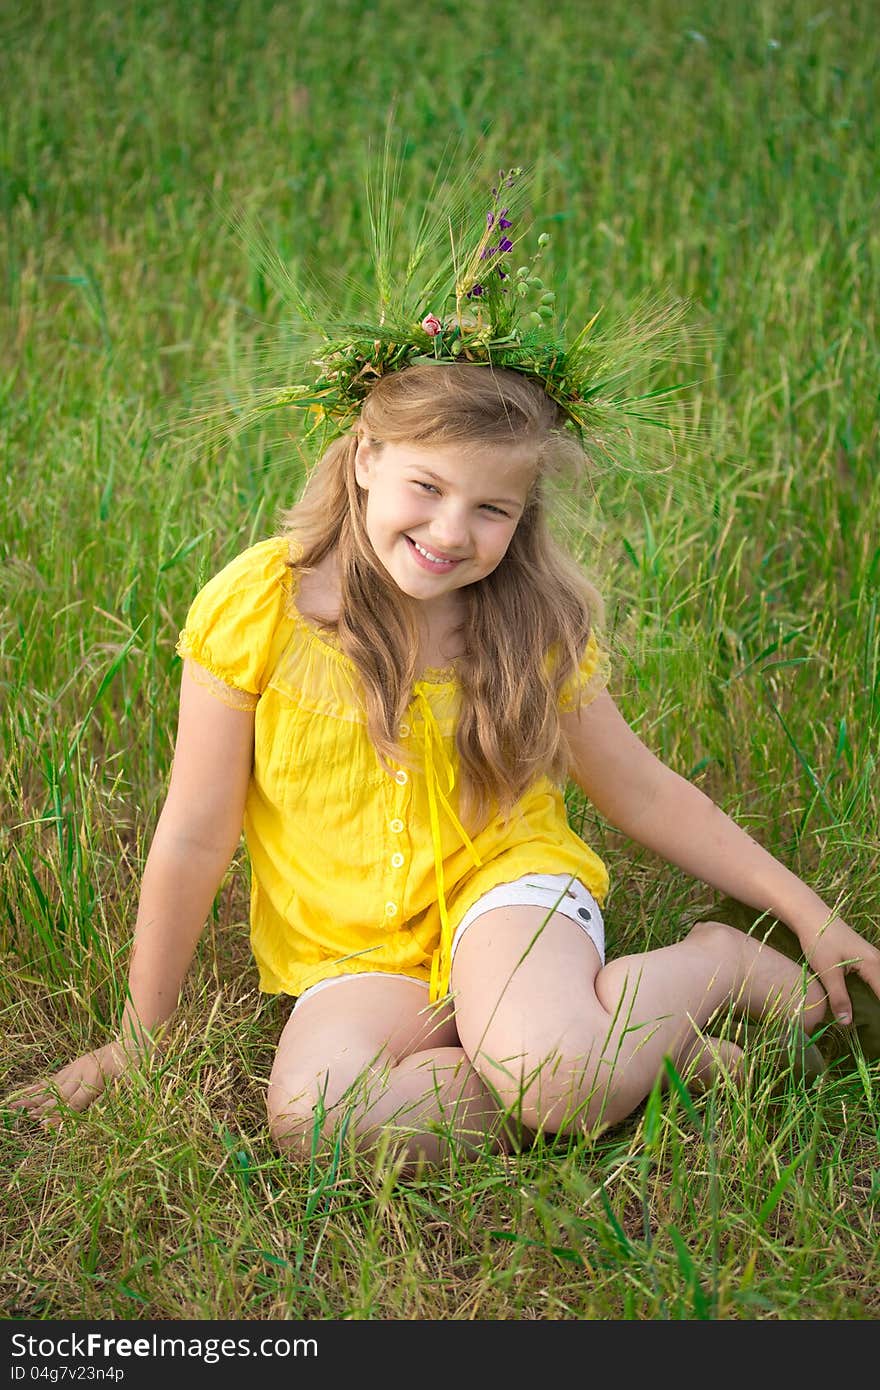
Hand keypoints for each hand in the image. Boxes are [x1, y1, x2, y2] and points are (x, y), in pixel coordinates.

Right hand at [7, 1040, 141, 1128]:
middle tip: (25, 1118)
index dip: (59, 1115)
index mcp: (98, 1077)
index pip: (74, 1101)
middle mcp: (84, 1071)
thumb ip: (112, 1101)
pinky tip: (28, 1091)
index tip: (43, 1125)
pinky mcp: (76, 1063)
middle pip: (59, 1093)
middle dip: (42, 1107)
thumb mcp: (133, 1085)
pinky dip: (41, 1085)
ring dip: (34, 1095)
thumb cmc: (139, 1067)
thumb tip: (96, 1119)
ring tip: (15, 1104)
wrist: (138, 1040)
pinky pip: (56, 1076)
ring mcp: (78, 1066)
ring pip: (53, 1083)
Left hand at [800, 915, 879, 1024]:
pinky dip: (869, 992)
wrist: (809, 914)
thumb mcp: (828, 971)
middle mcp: (877, 961)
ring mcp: (871, 958)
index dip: (879, 1015)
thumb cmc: (819, 940)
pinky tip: (859, 1004)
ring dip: (874, 1000)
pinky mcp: (862, 958)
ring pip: (878, 984)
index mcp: (874, 965)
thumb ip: (839, 998)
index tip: (876, 1030)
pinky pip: (872, 979)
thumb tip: (847, 1024)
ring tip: (866, 1020)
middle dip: (877, 1009)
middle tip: (871, 1028)